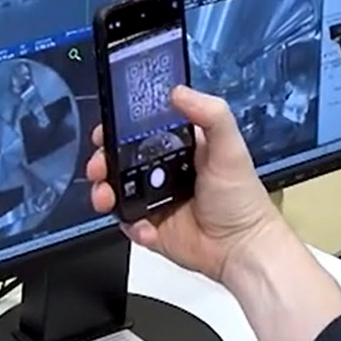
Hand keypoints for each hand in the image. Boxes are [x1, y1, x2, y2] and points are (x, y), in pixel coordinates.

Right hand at [88, 87, 290, 283]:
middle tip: (99, 166)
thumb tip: (178, 92)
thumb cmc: (240, 197)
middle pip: (120, 160)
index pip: (141, 131)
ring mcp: (155, 200)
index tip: (105, 129)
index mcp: (180, 148)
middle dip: (102, 161)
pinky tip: (144, 226)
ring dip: (105, 192)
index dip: (119, 129)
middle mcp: (164, 171)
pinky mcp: (151, 227)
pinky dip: (129, 224)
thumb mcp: (229, 148)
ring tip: (106, 197)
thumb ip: (210, 115)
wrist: (242, 248)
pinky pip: (127, 222)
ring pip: (116, 191)